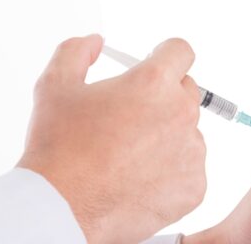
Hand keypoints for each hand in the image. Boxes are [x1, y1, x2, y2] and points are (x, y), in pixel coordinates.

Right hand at [17, 35, 205, 242]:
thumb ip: (76, 51)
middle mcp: (181, 113)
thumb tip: (96, 42)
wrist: (61, 208)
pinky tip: (139, 179)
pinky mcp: (195, 185)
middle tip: (132, 116)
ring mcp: (192, 151)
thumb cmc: (58, 148)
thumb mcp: (55, 86)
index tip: (154, 65)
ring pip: (188, 132)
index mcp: (153, 83)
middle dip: (163, 97)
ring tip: (129, 155)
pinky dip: (170, 172)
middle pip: (186, 91)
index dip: (165, 55)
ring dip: (167, 136)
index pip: (180, 51)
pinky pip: (190, 169)